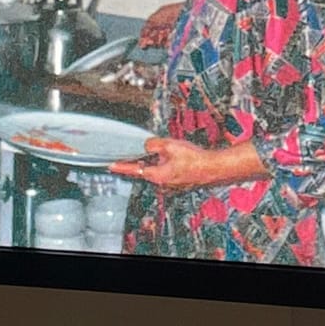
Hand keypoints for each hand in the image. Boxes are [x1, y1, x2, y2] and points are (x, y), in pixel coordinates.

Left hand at [107, 137, 265, 188]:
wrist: (214, 168)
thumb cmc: (194, 159)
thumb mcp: (170, 146)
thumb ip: (154, 144)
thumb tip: (147, 145)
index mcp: (156, 175)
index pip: (134, 170)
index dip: (121, 166)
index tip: (110, 165)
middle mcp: (162, 181)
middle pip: (145, 169)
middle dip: (142, 159)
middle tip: (141, 151)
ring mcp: (170, 181)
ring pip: (157, 168)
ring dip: (157, 159)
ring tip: (167, 149)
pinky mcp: (178, 179)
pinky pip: (167, 169)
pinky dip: (167, 161)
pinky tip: (175, 154)